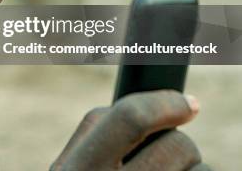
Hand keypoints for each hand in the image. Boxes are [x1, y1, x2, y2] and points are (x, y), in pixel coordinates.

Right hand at [50, 90, 210, 170]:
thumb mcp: (68, 170)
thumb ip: (95, 135)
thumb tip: (153, 104)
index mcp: (76, 169)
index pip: (129, 118)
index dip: (164, 104)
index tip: (188, 102)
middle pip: (175, 145)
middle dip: (179, 143)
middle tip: (171, 155)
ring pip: (198, 169)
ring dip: (191, 168)